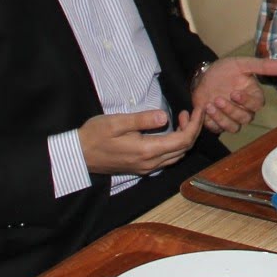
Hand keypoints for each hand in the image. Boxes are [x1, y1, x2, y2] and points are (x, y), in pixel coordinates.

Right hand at [79, 108, 201, 175]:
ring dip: (184, 138)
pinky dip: (174, 145)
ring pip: (176, 156)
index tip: (198, 109)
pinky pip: (166, 159)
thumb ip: (142, 119)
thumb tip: (165, 116)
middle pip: (183, 149)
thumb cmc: (94, 135)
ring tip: (180, 118)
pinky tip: (169, 132)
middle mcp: (150, 163)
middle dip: (192, 130)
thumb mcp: (116, 122)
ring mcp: (146, 168)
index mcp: (146, 150)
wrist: (79, 155)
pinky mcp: (142, 168)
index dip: (194, 125)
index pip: (182, 140)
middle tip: (189, 111)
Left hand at [192, 56, 276, 134]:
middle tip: (218, 98)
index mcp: (253, 96)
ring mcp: (231, 118)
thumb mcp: (243, 64)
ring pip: (234, 128)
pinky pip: (218, 130)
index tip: (234, 93)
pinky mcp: (218, 124)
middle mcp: (244, 109)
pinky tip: (204, 110)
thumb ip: (265, 66)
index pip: (257, 105)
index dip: (247, 102)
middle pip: (245, 118)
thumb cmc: (225, 70)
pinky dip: (212, 122)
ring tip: (209, 105)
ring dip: (222, 118)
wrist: (203, 76)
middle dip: (231, 110)